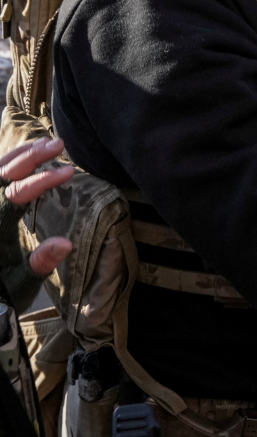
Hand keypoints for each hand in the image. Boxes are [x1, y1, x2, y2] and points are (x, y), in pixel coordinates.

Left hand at [0, 138, 74, 311]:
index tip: (69, 171)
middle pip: (1, 174)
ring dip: (18, 156)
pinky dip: (5, 164)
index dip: (42, 181)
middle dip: (30, 157)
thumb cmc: (0, 292)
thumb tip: (66, 242)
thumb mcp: (20, 283)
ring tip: (45, 144)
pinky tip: (21, 157)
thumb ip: (40, 262)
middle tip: (58, 144)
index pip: (15, 194)